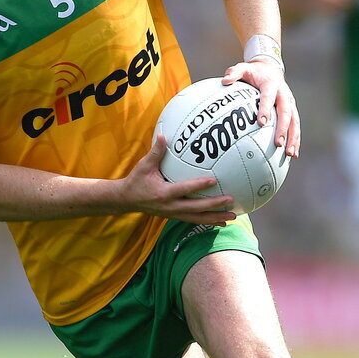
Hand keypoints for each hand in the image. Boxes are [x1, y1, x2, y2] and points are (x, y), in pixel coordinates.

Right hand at [119, 135, 236, 223]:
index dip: (199, 185)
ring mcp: (173, 213)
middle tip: (230, 200)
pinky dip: (208, 221)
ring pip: (197, 218)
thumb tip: (163, 136)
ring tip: (232, 216)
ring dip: (215, 217)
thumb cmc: (136, 181)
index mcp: (164, 193)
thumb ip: (156, 152)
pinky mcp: (174, 216)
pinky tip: (221, 221)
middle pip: (196, 208)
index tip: (214, 180)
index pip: (184, 189)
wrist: (126, 200)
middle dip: (214, 205)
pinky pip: (194, 220)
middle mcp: (170, 206)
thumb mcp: (144, 166)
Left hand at [220, 59, 300, 157]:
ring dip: (293, 138)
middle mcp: (284, 94)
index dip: (265, 109)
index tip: (261, 122)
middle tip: (278, 144)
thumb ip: (234, 73)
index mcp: (271, 84)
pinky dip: (295, 140)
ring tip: (289, 154)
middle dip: (283, 129)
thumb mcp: (243, 68)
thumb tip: (224, 80)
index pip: (268, 97)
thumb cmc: (253, 72)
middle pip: (286, 113)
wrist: (270, 68)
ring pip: (295, 122)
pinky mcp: (292, 110)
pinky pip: (295, 126)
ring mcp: (290, 103)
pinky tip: (293, 155)